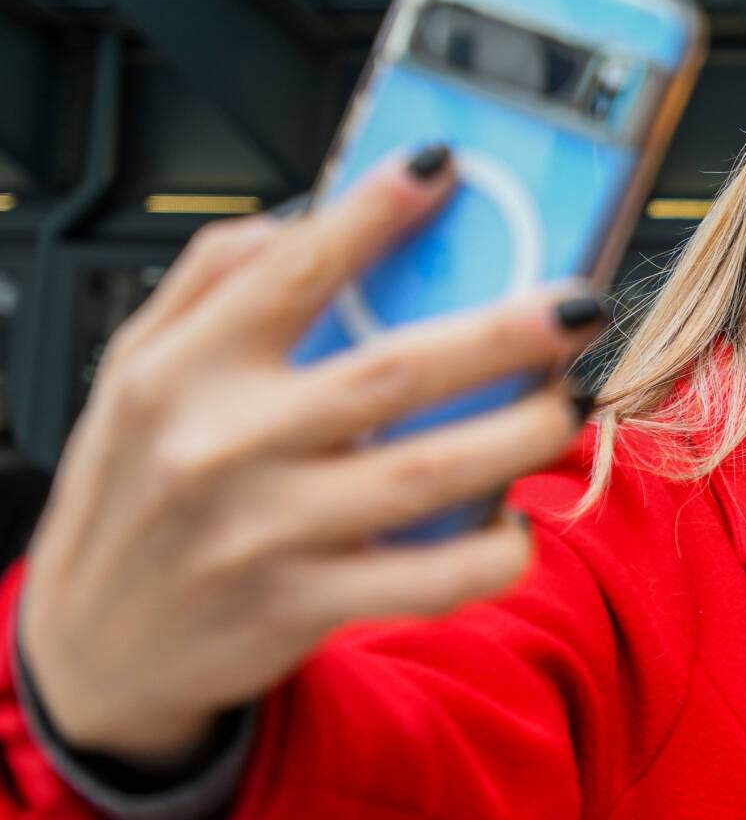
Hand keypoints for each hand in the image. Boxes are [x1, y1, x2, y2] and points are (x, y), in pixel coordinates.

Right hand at [18, 147, 605, 771]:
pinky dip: (493, 552)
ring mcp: (266, 533)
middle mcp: (223, 446)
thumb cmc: (132, 494)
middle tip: (577, 307)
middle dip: (505, 334)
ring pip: (430, 473)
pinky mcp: (302, 607)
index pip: (288, 274)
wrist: (95, 651)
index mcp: (182, 371)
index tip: (442, 168)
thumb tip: (298, 217)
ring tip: (572, 403)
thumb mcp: (134, 372)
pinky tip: (518, 522)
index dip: (371, 217)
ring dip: (524, 434)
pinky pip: (427, 581)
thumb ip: (208, 283)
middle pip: (393, 372)